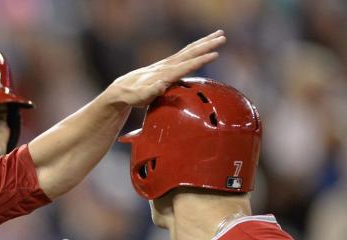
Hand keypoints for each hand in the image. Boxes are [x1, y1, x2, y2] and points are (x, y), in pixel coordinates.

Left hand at [106, 30, 225, 107]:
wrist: (123, 89)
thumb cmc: (132, 96)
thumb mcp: (139, 98)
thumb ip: (150, 92)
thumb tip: (161, 85)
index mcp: (164, 74)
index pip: (185, 66)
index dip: (200, 61)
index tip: (214, 55)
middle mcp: (167, 66)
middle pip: (190, 53)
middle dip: (207, 45)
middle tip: (223, 37)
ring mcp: (167, 64)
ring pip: (189, 50)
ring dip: (205, 42)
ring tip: (219, 34)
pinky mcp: (167, 65)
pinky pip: (185, 53)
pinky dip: (196, 47)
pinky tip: (203, 44)